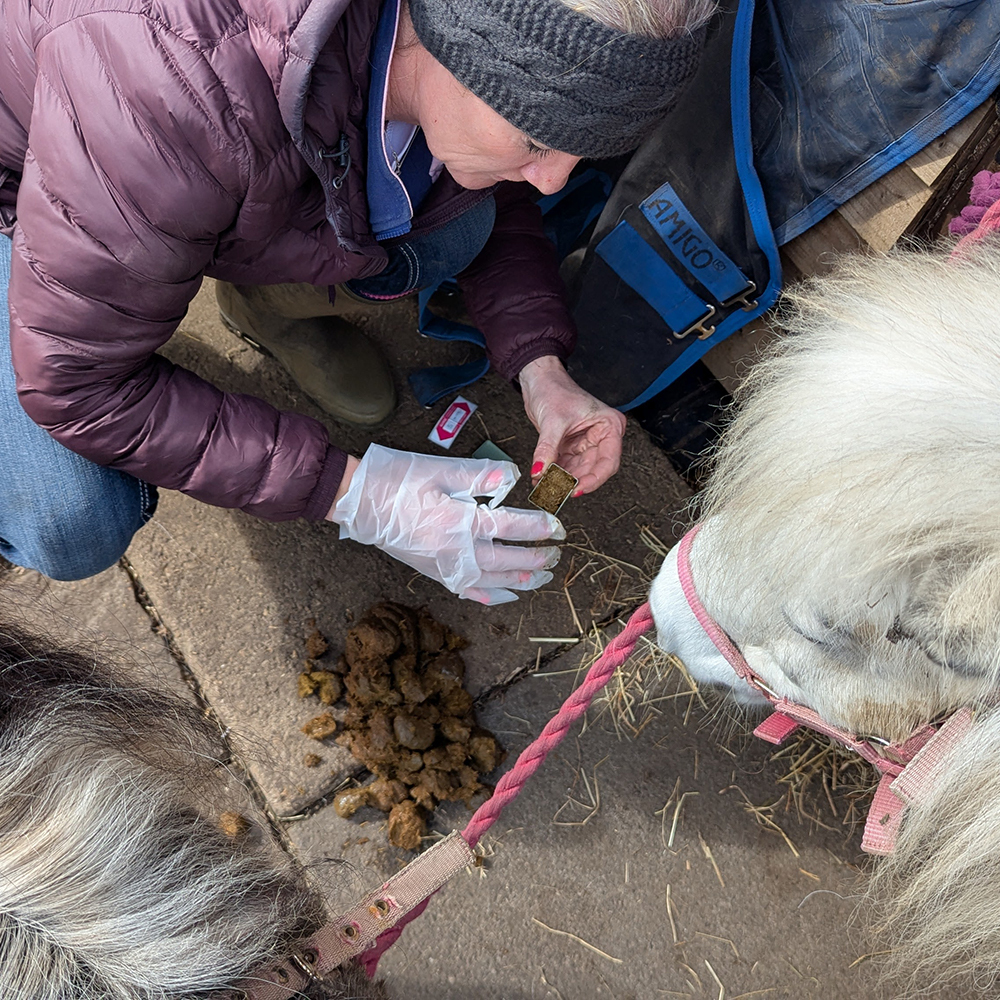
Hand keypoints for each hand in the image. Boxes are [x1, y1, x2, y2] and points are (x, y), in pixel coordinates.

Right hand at [327, 445, 563, 604]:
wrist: (357, 501)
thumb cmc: (396, 480)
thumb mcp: (440, 469)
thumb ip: (480, 475)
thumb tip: (513, 476)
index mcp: (459, 522)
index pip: (510, 528)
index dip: (538, 528)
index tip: (557, 528)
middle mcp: (454, 551)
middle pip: (506, 560)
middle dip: (535, 559)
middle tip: (555, 555)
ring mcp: (442, 565)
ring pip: (489, 581)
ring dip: (518, 581)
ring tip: (539, 578)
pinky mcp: (430, 571)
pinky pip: (464, 589)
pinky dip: (486, 595)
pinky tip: (500, 597)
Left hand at [519, 356, 626, 493]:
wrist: (539, 380)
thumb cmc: (554, 388)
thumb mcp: (553, 421)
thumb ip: (547, 450)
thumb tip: (540, 471)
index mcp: (609, 426)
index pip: (609, 462)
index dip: (594, 479)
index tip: (577, 489)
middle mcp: (601, 436)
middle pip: (594, 470)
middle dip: (574, 481)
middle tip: (557, 490)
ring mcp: (585, 443)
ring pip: (578, 472)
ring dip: (562, 481)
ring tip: (546, 486)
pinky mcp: (571, 447)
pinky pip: (566, 467)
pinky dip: (554, 475)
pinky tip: (543, 479)